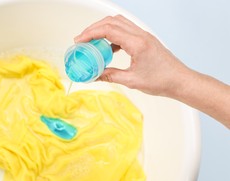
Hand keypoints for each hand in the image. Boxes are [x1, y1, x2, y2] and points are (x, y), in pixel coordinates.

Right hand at [75, 15, 229, 127]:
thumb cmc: (161, 81)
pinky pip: (125, 31)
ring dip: (102, 29)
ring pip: (118, 23)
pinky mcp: (144, 40)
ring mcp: (143, 36)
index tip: (79, 41)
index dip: (91, 33)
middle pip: (112, 22)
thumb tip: (94, 75)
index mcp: (137, 43)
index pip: (109, 30)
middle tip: (81, 40)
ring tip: (91, 41)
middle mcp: (141, 35)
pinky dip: (112, 36)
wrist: (179, 80)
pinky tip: (107, 49)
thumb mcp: (132, 81)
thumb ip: (110, 75)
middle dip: (93, 29)